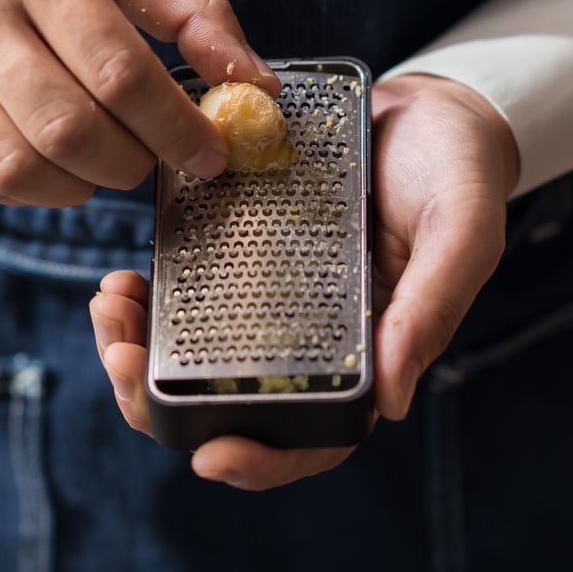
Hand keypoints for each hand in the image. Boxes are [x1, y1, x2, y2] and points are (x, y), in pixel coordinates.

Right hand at [0, 0, 277, 206]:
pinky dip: (37, 188)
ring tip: (109, 157)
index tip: (213, 154)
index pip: (121, 73)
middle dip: (136, 162)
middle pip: (71, 131)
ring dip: (87, 184)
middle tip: (158, 153)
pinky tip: (60, 162)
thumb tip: (256, 83)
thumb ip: (190, 9)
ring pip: (20, 166)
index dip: (178, 129)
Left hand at [90, 74, 518, 489]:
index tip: (209, 455)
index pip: (313, 433)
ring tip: (110, 305)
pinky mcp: (247, 252)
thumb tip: (391, 403)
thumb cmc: (455, 174)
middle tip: (121, 360)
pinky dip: (154, 296)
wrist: (424, 112)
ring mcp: (274, 296)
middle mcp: (312, 335)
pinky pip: (193, 290)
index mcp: (365, 351)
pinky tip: (129, 275)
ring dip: (141, 347)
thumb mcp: (461, 232)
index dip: (262, 459)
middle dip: (164, 400)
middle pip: (232, 401)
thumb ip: (431, 308)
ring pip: (197, 352)